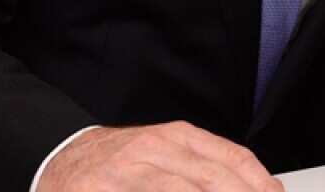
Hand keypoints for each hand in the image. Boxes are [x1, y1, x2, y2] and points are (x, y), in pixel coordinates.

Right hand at [39, 122, 284, 191]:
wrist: (58, 158)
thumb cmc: (121, 163)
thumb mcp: (168, 152)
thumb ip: (210, 166)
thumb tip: (266, 188)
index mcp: (177, 137)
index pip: (232, 160)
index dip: (259, 185)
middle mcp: (152, 151)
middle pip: (210, 180)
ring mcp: (123, 175)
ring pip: (177, 191)